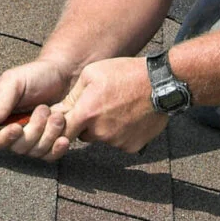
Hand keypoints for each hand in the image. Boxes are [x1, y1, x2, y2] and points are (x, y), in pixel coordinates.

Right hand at [0, 58, 73, 154]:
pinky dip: (57, 149)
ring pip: (34, 152)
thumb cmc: (36, 75)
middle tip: (43, 109)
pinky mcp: (49, 143)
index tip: (17, 128)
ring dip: (48, 134)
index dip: (1, 139)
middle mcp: (11, 132)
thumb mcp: (14, 81)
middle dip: (33, 131)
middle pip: (15, 148)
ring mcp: (31, 140)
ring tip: (57, 114)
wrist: (66, 75)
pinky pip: (50, 156)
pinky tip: (63, 138)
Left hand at [50, 56, 167, 158]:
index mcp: (87, 114)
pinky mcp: (132, 147)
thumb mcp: (92, 74)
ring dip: (106, 128)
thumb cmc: (125, 73)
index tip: (69, 117)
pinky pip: (121, 142)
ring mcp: (117, 142)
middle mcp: (100, 132)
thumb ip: (73, 95)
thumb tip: (59, 110)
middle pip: (84, 134)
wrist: (160, 83)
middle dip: (88, 124)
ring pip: (103, 138)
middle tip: (102, 106)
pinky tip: (132, 116)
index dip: (63, 126)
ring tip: (120, 107)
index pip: (63, 131)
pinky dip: (123, 133)